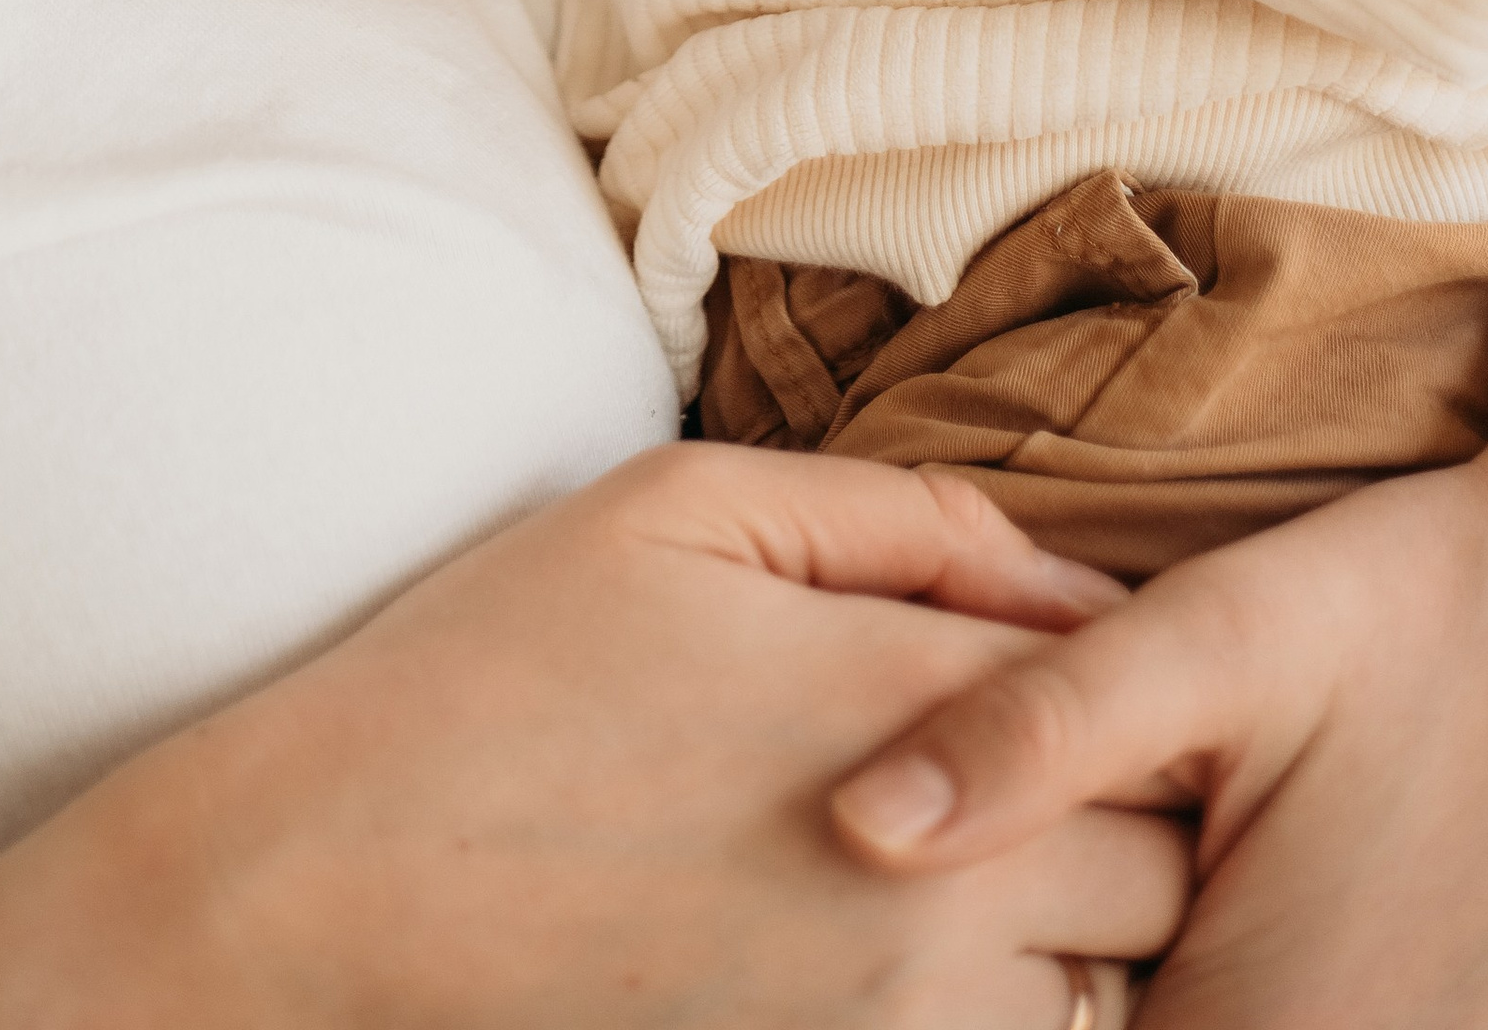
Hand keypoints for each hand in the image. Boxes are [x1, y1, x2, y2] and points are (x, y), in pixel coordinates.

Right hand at [0, 446, 1192, 1029]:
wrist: (328, 889)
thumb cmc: (495, 670)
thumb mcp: (678, 510)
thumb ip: (901, 515)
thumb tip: (1067, 576)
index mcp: (909, 695)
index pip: (1148, 707)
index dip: (1124, 694)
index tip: (1055, 686)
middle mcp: (941, 882)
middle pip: (1159, 872)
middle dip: (1110, 828)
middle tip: (1011, 794)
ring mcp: (897, 1028)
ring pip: (1100, 1002)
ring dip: (1064, 953)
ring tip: (947, 892)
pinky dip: (979, 1029)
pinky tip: (877, 976)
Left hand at [828, 306, 1487, 1027]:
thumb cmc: (1412, 608)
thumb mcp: (1206, 641)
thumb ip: (1029, 739)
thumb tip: (852, 826)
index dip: (978, 997)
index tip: (919, 927)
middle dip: (1049, 981)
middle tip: (1010, 865)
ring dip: (1121, 986)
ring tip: (1126, 856)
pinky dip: (1206, 980)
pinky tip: (1195, 878)